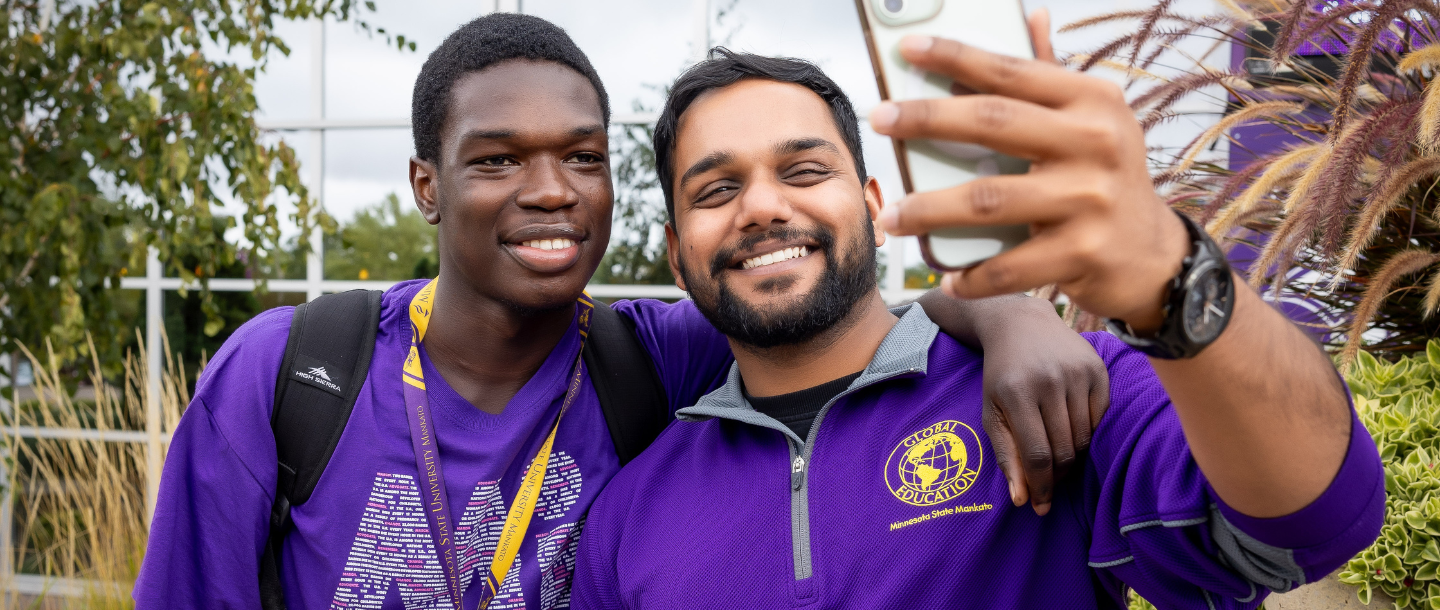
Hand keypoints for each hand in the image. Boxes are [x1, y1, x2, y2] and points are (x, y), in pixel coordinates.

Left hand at [869, 10, 1189, 331]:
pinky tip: (947, 275)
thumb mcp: (1093, 121)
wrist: (1156, 256)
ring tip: (892, 215)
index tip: (908, 49)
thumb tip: (1030, 18)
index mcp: (1092, 101)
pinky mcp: (1083, 252)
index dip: (956, 56)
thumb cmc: (1106, 178)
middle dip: (925, 119)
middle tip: (879, 119)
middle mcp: (1095, 143)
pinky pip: (1009, 266)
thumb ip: (1053, 76)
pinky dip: (972, 274)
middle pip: (992, 123)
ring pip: (988, 200)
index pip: (1012, 71)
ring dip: (930, 209)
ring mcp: (1090, 199)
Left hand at [979, 297, 1107, 515]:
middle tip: (1048, 486)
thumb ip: (1006, 456)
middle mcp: (1050, 380)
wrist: (1022, 324)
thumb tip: (1022, 500)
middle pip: (1065, 450)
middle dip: (1056, 478)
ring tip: (1057, 459)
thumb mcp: (992, 412)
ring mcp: (1078, 373)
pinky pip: (1101, 419)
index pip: (1038, 454)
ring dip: (1073, 458)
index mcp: (1018, 392)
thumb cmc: (1002, 375)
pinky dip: (1088, 434)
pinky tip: (1071, 431)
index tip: (1040, 506)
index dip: (1042, 487)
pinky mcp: (1099, 369)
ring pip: (1085, 438)